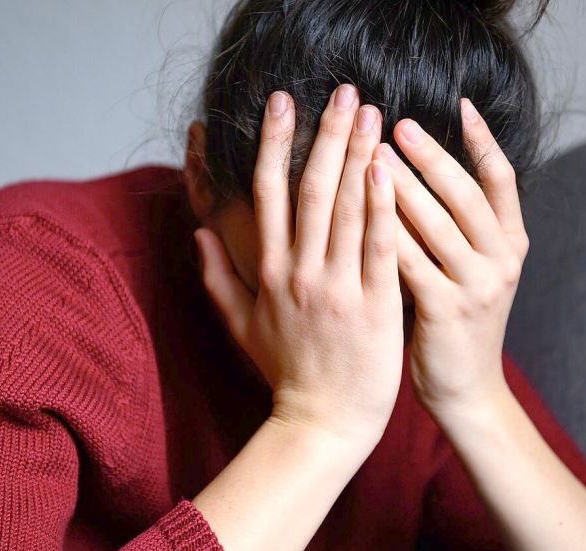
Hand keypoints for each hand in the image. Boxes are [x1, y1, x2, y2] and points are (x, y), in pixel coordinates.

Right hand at [194, 85, 403, 444]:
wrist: (321, 423)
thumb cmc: (285, 373)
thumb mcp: (241, 326)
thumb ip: (217, 277)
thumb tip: (198, 232)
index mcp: (269, 272)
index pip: (270, 194)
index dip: (277, 144)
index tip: (285, 102)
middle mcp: (300, 272)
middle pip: (311, 190)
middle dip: (325, 135)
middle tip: (342, 91)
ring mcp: (337, 288)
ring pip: (345, 211)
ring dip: (356, 157)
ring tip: (370, 113)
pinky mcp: (373, 306)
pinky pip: (377, 249)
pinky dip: (380, 208)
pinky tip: (387, 171)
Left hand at [374, 98, 528, 414]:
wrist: (465, 390)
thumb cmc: (457, 323)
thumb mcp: (473, 270)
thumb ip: (459, 227)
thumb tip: (421, 168)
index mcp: (512, 244)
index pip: (503, 180)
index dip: (484, 140)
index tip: (462, 103)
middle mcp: (503, 260)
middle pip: (466, 194)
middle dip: (431, 155)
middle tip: (397, 123)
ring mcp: (479, 286)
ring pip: (438, 223)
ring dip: (403, 185)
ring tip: (373, 153)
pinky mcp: (448, 311)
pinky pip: (411, 261)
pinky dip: (386, 232)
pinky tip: (360, 209)